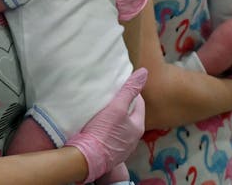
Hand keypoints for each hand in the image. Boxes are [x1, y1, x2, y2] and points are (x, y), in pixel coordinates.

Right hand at [66, 68, 147, 182]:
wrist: (87, 158)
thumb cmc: (102, 131)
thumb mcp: (116, 107)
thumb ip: (129, 90)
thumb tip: (144, 72)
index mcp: (138, 126)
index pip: (138, 102)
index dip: (129, 91)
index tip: (118, 85)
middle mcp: (133, 138)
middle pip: (129, 114)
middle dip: (121, 104)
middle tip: (109, 95)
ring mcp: (122, 147)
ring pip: (120, 125)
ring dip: (113, 117)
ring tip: (101, 107)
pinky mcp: (110, 152)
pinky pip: (111, 135)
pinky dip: (106, 128)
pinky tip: (96, 125)